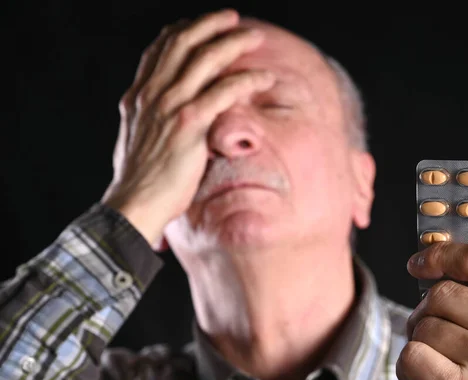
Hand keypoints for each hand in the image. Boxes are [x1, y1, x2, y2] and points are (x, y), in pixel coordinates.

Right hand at [101, 9, 274, 246]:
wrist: (134, 205)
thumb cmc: (140, 182)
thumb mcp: (136, 141)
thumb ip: (150, 121)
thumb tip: (163, 119)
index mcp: (138, 97)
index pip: (159, 50)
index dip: (182, 31)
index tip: (201, 26)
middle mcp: (152, 94)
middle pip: (182, 43)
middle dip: (210, 25)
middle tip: (233, 18)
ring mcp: (169, 106)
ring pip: (206, 59)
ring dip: (234, 43)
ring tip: (256, 37)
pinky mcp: (189, 124)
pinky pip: (224, 92)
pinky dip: (247, 80)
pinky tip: (265, 78)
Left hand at [396, 242, 467, 379]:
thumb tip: (441, 266)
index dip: (442, 254)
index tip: (421, 262)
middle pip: (442, 293)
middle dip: (425, 312)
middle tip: (431, 335)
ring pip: (423, 325)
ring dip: (418, 344)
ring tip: (437, 366)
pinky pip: (411, 355)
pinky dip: (407, 370)